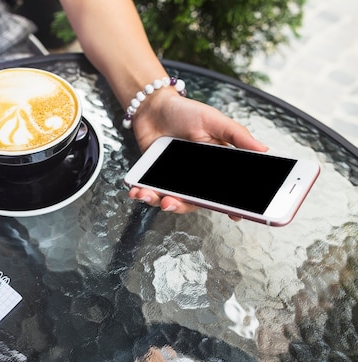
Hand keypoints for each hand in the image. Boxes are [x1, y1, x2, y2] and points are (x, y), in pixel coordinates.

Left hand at [127, 91, 267, 213]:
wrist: (154, 106)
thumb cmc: (186, 112)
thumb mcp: (214, 120)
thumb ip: (237, 135)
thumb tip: (264, 150)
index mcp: (215, 167)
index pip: (225, 192)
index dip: (231, 205)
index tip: (234, 215)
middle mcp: (195, 178)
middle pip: (194, 202)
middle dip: (182, 206)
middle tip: (172, 203)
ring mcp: (174, 179)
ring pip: (170, 200)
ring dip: (159, 202)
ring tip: (150, 195)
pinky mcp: (154, 176)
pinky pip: (150, 192)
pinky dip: (142, 194)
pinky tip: (137, 191)